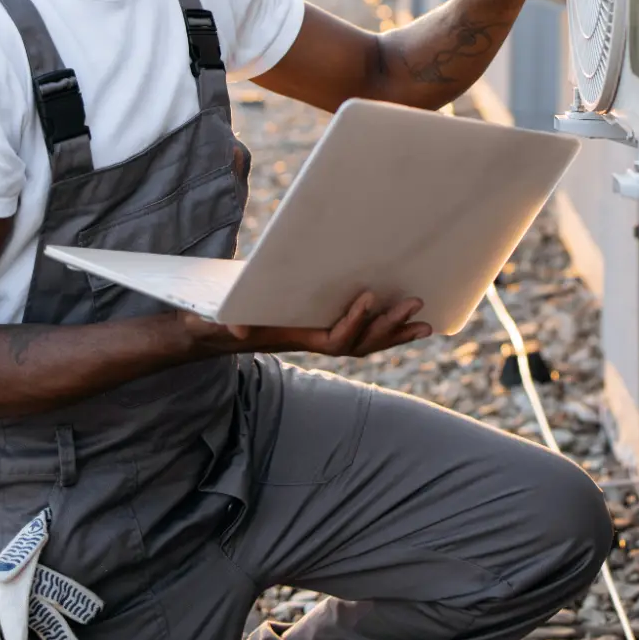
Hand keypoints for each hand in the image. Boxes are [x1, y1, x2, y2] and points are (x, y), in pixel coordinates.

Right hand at [223, 292, 430, 357]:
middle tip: (414, 304)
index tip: (369, 296)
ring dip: (396, 332)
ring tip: (425, 323)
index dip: (354, 322)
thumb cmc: (217, 322)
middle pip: (360, 343)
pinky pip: (363, 334)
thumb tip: (234, 331)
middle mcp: (314, 342)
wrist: (216, 331)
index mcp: (296, 339)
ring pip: (367, 342)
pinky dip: (388, 330)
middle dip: (388, 326)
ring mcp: (323, 337)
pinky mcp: (326, 327)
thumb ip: (220, 324)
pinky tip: (410, 323)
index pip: (334, 340)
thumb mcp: (213, 321)